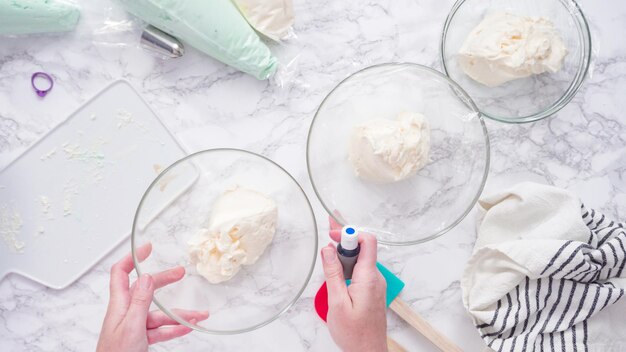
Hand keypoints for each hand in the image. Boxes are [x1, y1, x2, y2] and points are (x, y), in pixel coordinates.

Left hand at [96, 243, 208, 351]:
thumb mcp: (131, 326)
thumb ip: (140, 302)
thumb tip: (145, 277)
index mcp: (119, 305)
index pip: (120, 273)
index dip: (133, 258)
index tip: (149, 248)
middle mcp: (126, 312)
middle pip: (145, 289)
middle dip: (163, 281)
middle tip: (180, 273)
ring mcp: (133, 326)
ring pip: (158, 314)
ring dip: (178, 313)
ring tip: (198, 315)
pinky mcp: (140, 340)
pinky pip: (160, 330)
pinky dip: (174, 328)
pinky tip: (188, 327)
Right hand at [322, 217, 387, 351]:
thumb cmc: (354, 333)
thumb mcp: (337, 302)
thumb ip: (333, 273)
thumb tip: (328, 249)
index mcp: (368, 277)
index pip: (367, 242)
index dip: (349, 233)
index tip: (332, 233)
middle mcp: (375, 277)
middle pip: (363, 247)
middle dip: (344, 237)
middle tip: (329, 226)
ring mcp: (374, 283)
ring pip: (360, 258)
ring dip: (345, 251)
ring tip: (329, 244)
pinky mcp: (371, 289)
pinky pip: (360, 269)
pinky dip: (347, 263)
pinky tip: (336, 265)